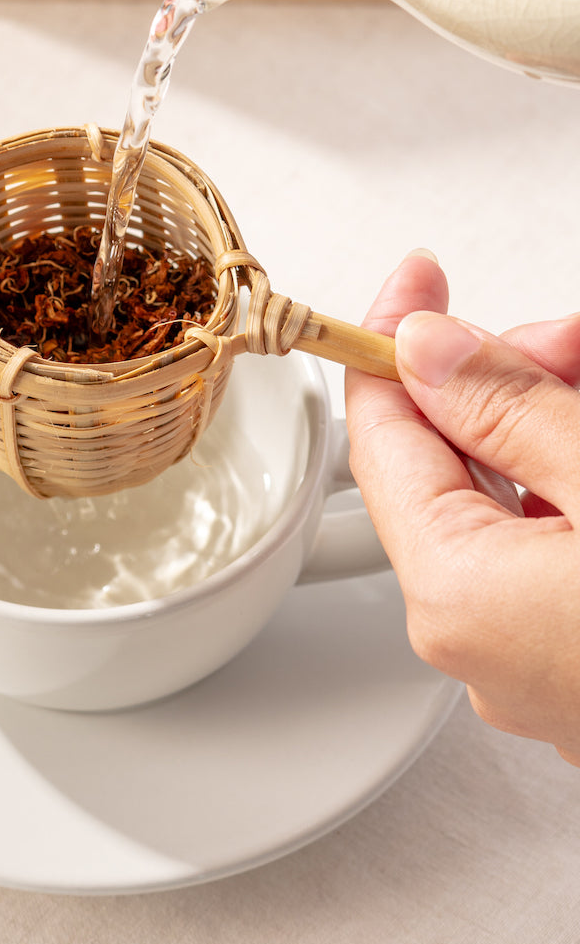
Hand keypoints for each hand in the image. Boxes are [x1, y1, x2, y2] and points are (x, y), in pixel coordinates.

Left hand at [345, 252, 579, 765]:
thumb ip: (509, 406)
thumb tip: (428, 351)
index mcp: (462, 596)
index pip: (383, 439)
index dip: (393, 346)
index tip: (418, 275)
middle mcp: (482, 645)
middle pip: (454, 467)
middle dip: (508, 381)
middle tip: (572, 339)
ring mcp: (540, 667)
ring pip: (515, 505)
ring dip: (556, 428)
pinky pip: (557, 553)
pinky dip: (578, 488)